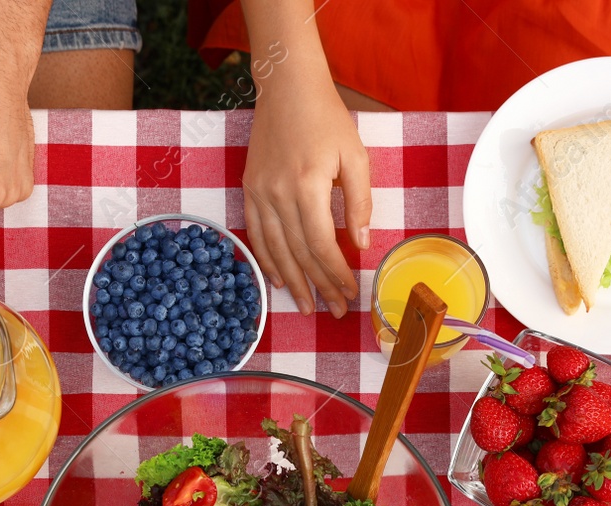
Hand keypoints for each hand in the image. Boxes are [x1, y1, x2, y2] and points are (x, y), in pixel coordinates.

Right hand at [243, 73, 370, 316]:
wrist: (287, 90)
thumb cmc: (327, 120)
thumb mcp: (355, 156)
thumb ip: (359, 203)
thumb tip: (361, 245)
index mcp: (307, 186)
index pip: (321, 244)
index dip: (336, 273)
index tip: (349, 292)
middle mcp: (278, 194)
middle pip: (299, 254)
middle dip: (319, 286)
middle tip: (333, 311)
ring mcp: (259, 193)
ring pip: (276, 251)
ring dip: (293, 283)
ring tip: (307, 307)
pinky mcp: (249, 190)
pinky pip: (256, 235)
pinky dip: (267, 261)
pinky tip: (279, 281)